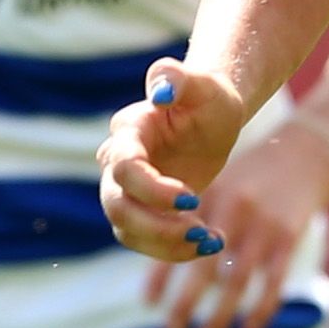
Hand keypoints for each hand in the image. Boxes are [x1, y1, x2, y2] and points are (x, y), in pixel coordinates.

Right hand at [98, 61, 249, 263]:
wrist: (211, 119)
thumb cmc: (208, 98)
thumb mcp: (203, 84)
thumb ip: (177, 77)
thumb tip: (159, 93)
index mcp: (129, 131)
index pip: (125, 168)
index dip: (152, 190)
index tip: (192, 200)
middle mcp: (117, 162)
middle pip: (117, 206)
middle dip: (156, 226)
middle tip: (199, 231)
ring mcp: (125, 189)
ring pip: (126, 229)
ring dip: (166, 244)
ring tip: (209, 240)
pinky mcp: (140, 210)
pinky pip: (144, 241)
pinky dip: (174, 250)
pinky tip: (210, 241)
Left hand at [145, 116, 328, 327]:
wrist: (305, 154)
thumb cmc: (251, 177)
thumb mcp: (218, 184)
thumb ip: (191, 216)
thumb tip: (159, 261)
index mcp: (208, 196)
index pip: (176, 240)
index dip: (160, 274)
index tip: (148, 304)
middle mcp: (233, 209)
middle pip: (204, 266)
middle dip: (185, 302)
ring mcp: (263, 224)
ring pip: (237, 280)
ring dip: (219, 315)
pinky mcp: (290, 236)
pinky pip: (273, 281)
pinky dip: (261, 307)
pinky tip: (249, 327)